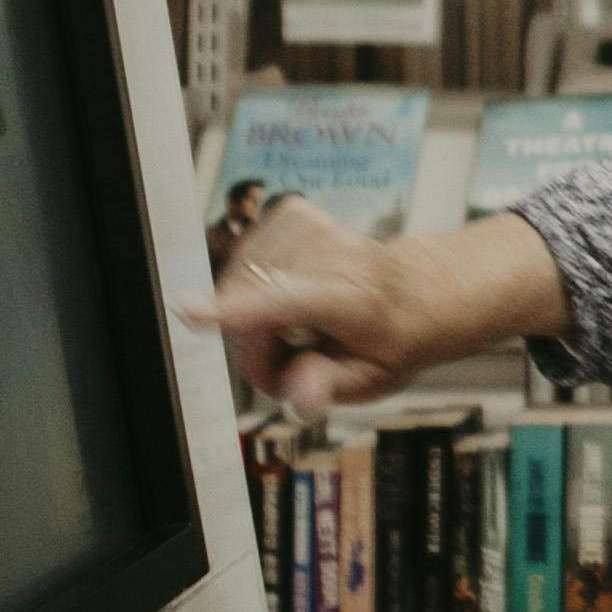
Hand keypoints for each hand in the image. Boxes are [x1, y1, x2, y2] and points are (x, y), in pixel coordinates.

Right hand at [187, 201, 566, 418]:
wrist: (420, 290)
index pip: (288, 301)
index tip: (190, 311)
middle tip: (287, 369)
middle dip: (254, 347)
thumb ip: (328, 386)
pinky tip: (285, 299)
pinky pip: (245, 258)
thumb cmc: (394, 338)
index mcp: (355, 298)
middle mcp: (334, 254)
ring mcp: (313, 227)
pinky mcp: (294, 213)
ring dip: (253, 317)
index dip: (237, 309)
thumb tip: (297, 397)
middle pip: (248, 303)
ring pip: (239, 281)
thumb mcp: (374, 380)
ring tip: (294, 333)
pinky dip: (254, 284)